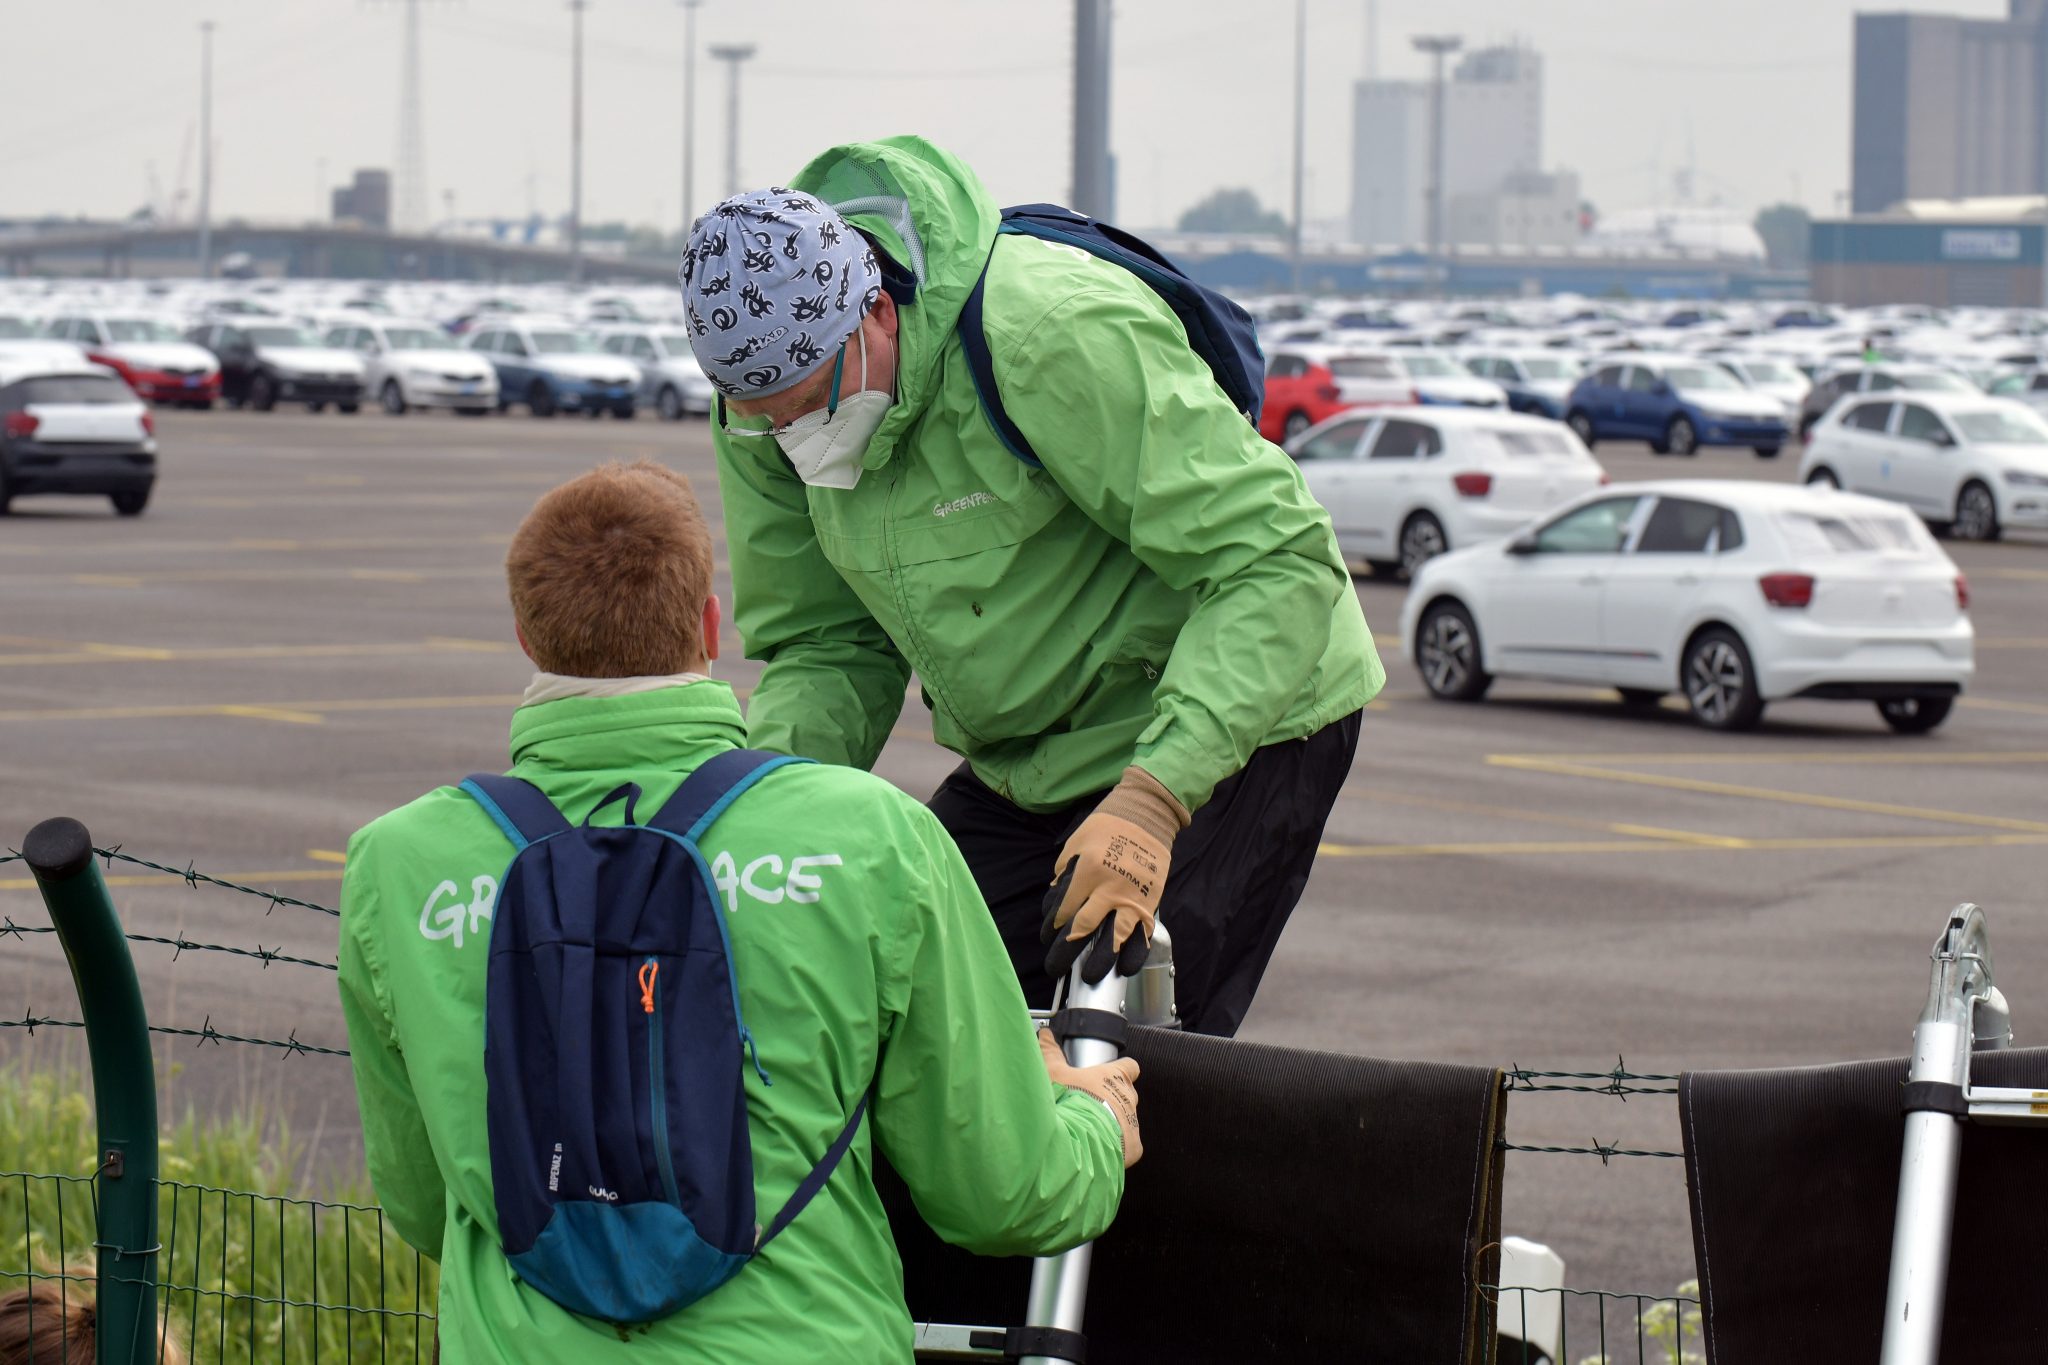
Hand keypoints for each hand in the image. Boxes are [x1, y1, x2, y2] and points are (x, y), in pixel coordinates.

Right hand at [1038, 1029, 1142, 1166]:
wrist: (1078, 1140)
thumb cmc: (1069, 1102)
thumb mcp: (1055, 1073)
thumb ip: (1051, 1053)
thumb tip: (1046, 1036)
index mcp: (1114, 1076)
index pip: (1130, 1066)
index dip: (1121, 1069)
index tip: (1109, 1073)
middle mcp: (1128, 1098)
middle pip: (1126, 1094)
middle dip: (1113, 1098)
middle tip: (1091, 1103)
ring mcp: (1132, 1122)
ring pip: (1127, 1119)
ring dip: (1113, 1122)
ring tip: (1090, 1128)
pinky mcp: (1133, 1147)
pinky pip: (1128, 1144)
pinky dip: (1116, 1145)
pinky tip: (1097, 1146)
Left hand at [1041, 767, 1188, 984]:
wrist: (1145, 815)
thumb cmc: (1105, 828)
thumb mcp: (1074, 845)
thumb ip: (1064, 875)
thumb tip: (1056, 903)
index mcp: (1087, 872)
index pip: (1064, 910)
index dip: (1053, 928)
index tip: (1049, 936)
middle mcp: (1109, 888)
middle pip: (1083, 929)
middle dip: (1066, 952)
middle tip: (1056, 968)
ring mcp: (1132, 897)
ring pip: (1115, 938)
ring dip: (1100, 961)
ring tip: (1090, 976)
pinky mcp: (1150, 901)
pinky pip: (1143, 934)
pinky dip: (1134, 953)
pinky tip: (1125, 968)